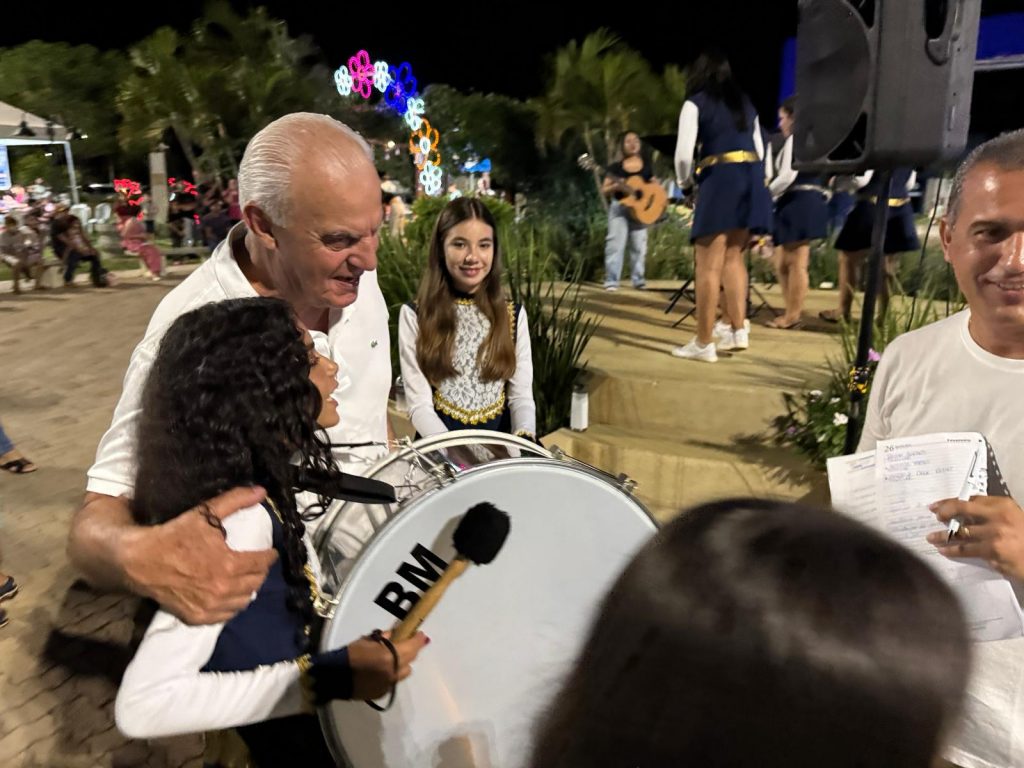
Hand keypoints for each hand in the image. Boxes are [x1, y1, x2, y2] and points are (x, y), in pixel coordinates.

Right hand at [121, 486, 277, 623]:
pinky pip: (225, 615)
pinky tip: (229, 596)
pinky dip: (231, 606)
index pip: (262, 563)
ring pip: (243, 601)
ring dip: (248, 589)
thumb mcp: (205, 514)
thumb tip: (261, 491)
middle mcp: (223, 589)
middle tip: (258, 564)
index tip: (271, 552)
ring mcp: (210, 606)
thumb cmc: (174, 536)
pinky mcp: (197, 617)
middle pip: (255, 583)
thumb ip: (235, 501)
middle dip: (260, 571)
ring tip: (246, 579)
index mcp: (230, 565)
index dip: (269, 556)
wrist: (140, 561)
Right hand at [348, 631, 428, 699]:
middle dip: (412, 650)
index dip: (418, 640)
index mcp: (390, 657)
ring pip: (405, 672)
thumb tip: (393, 635)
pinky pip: (394, 681)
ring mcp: (389, 684)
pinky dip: (392, 674)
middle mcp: (393, 672)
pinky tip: (383, 670)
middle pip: (411, 659)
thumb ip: (383, 638)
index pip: (412, 646)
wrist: (335, 678)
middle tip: (408, 644)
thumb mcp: (366, 641)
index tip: (421, 635)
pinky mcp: (383, 692)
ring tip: (395, 658)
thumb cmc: (350, 655)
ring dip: (403, 664)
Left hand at [926, 496, 1023, 579]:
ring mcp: (994, 533)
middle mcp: (998, 515)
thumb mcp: (1013, 519)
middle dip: (945, 511)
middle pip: (963, 509)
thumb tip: (965, 515)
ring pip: (961, 532)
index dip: (951, 501)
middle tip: (935, 516)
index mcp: (1003, 505)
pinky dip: (952, 550)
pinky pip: (966, 549)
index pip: (971, 499)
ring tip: (931, 537)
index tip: (938, 505)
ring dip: (943, 536)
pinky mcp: (991, 550)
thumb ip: (992, 514)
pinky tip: (943, 550)